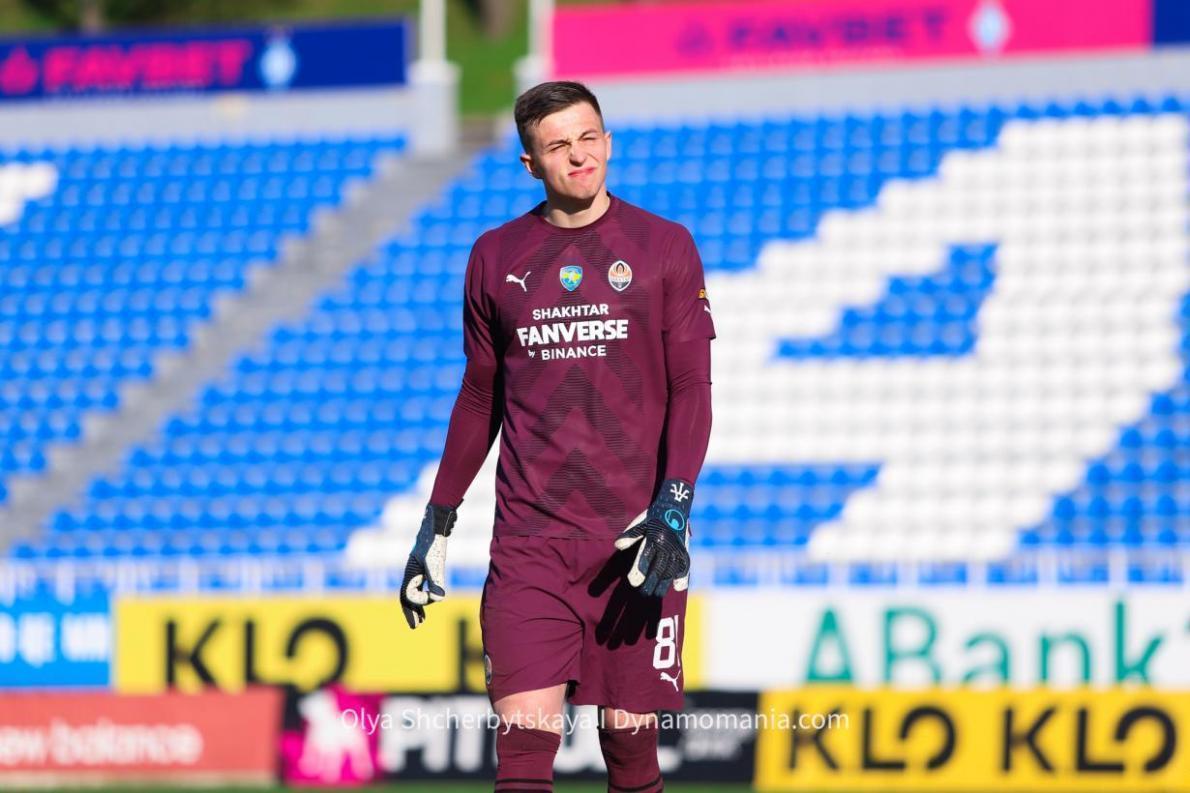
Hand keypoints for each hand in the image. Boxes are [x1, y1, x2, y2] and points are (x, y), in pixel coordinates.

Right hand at [400, 503, 457, 627]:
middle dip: (410, 612)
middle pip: (406, 597)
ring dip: (417, 607)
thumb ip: (436, 579)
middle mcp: (411, 572)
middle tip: (415, 627)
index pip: (407, 595)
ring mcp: (418, 570)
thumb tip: (439, 598)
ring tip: (421, 621)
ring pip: (413, 593)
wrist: (436, 523)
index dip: (419, 602)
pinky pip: (421, 585)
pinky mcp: (426, 566)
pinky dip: (424, 595)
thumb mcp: (436, 560)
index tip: (434, 597)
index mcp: (410, 572)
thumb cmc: (434, 541)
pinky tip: (432, 599)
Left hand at [614, 479, 692, 596]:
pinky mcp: (684, 549)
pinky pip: (685, 564)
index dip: (639, 570)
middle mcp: (666, 544)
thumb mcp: (640, 522)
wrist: (675, 504)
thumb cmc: (653, 515)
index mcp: (653, 538)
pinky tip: (678, 587)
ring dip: (664, 583)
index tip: (633, 582)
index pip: (645, 557)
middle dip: (650, 582)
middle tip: (643, 594)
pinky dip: (683, 576)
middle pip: (658, 568)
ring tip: (657, 594)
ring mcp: (676, 548)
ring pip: (671, 569)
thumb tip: (618, 546)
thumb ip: (630, 535)